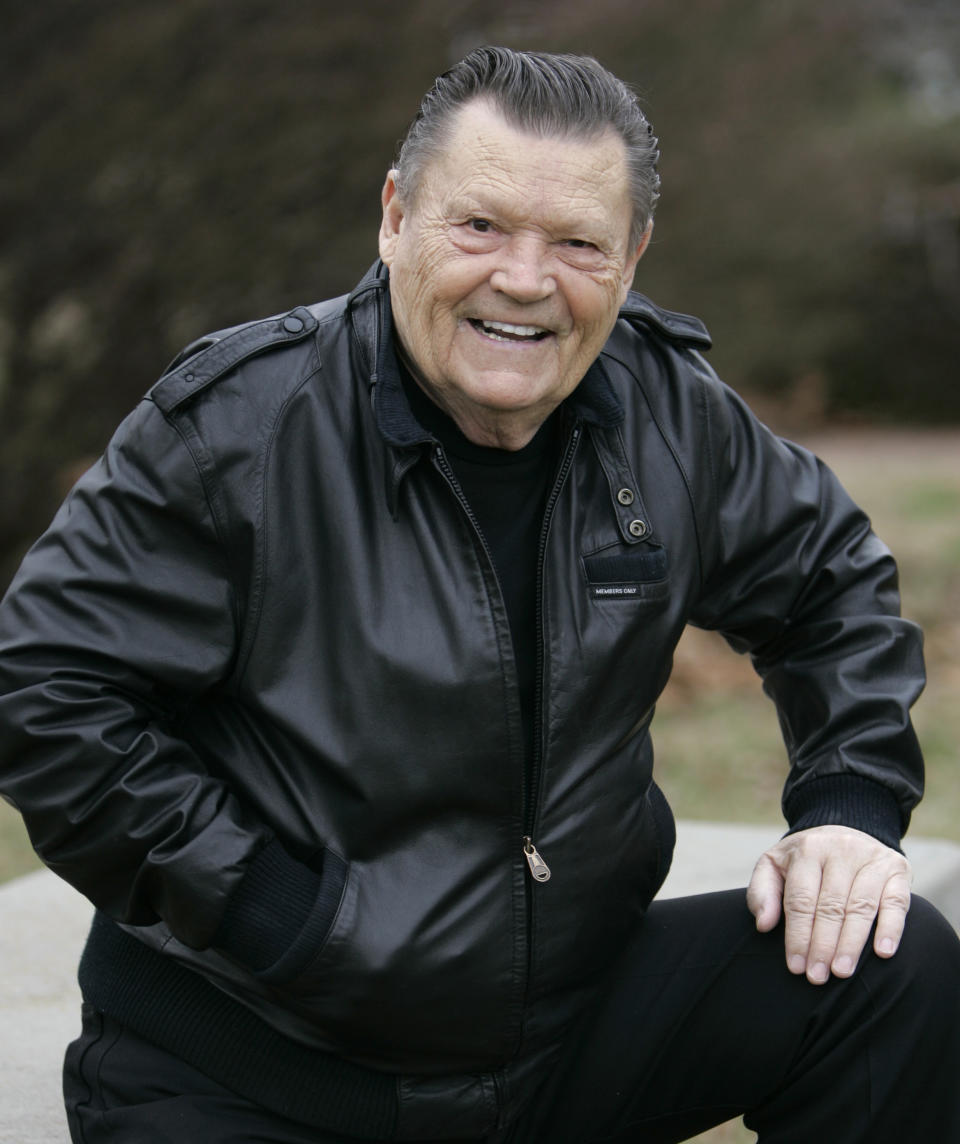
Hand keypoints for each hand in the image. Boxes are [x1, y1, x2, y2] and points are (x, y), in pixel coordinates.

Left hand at [746, 825, 911, 984]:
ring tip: (841, 971)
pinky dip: (891, 928)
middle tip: (817, 977)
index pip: (801, 899)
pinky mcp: (897, 869)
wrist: (844, 829)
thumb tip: (764, 924)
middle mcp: (840, 850)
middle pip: (830, 905)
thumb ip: (762, 892)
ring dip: (852, 943)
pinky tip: (883, 953)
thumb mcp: (774, 865)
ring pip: (861, 907)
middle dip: (822, 945)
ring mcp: (871, 858)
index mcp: (807, 850)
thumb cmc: (804, 860)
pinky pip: (896, 901)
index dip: (797, 935)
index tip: (796, 967)